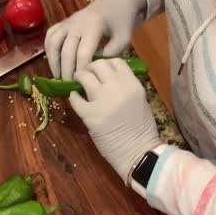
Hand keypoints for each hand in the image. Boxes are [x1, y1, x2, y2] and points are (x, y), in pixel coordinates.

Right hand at [45, 0, 145, 79]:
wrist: (116, 0)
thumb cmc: (121, 21)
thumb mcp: (124, 38)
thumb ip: (112, 53)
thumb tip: (95, 67)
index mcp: (94, 26)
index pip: (83, 52)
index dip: (81, 70)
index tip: (82, 82)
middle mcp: (77, 23)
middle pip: (66, 50)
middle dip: (66, 70)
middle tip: (69, 85)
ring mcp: (68, 22)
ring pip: (54, 42)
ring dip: (53, 61)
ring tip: (58, 76)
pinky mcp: (64, 22)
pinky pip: (50, 35)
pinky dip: (49, 49)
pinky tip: (53, 62)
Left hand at [69, 59, 161, 182]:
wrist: (138, 152)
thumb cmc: (142, 129)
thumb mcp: (140, 100)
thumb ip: (126, 86)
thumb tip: (109, 78)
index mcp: (132, 84)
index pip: (116, 61)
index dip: (106, 63)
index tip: (101, 70)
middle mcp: (117, 88)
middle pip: (98, 65)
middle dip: (90, 68)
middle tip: (87, 75)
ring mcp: (102, 101)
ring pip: (84, 76)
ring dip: (79, 78)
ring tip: (78, 84)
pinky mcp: (90, 115)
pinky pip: (75, 99)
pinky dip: (73, 97)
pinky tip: (76, 99)